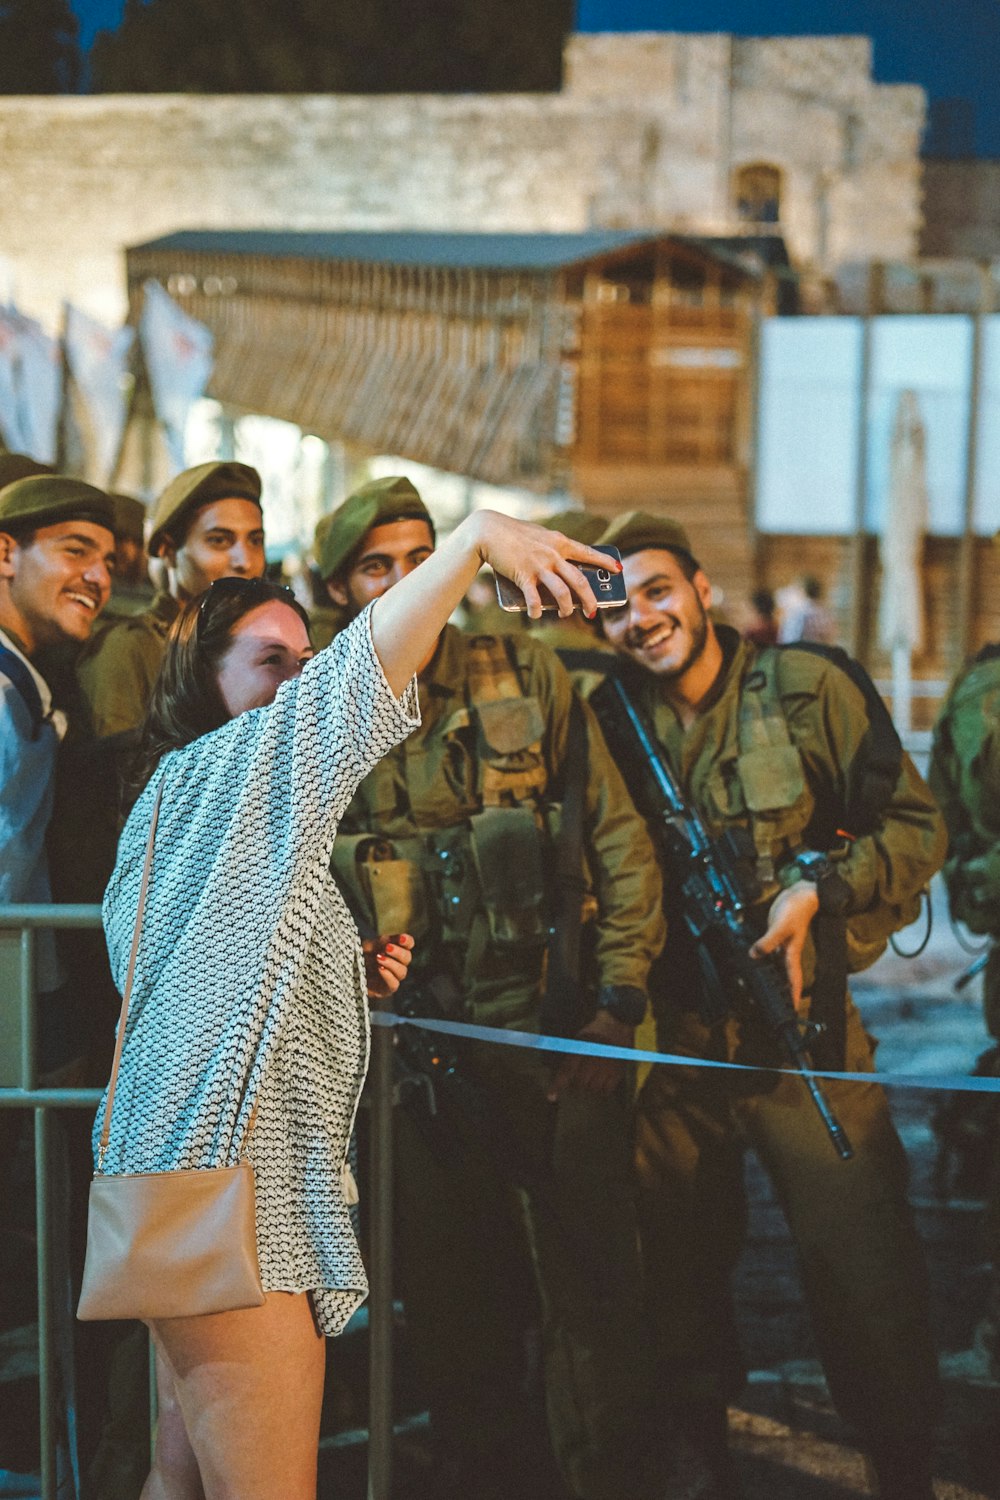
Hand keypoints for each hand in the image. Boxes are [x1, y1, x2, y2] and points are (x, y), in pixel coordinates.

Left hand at [363, 932, 413, 998]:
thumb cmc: (358, 957)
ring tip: (378, 958)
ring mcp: (393, 977)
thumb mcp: (368, 946)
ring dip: (391, 964)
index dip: (407, 941)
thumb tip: (393, 942)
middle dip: (398, 952)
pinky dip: (388, 975)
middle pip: (407, 958)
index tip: (402, 939)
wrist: (346, 971)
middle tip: (387, 948)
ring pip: (402, 971)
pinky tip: (380, 969)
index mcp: (395, 950)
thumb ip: (382, 942)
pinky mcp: (386, 990)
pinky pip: (394, 984)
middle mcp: (397, 963)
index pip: (408, 944)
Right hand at [467, 511, 618, 619]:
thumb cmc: (513, 535)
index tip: (618, 570)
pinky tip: (535, 615)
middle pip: (579, 580)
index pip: (588, 553)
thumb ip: (553, 549)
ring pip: (562, 592)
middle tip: (593, 612)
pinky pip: (534, 598)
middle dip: (590, 599)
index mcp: (559, 542)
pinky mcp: (523, 575)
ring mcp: (539, 565)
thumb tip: (562, 573)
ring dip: (566, 608)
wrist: (487, 531)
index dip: (604, 562)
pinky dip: (536, 610)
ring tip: (564, 614)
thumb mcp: (539, 537)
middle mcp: (553, 554)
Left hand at [546, 1009, 633, 1100]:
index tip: (551, 1097)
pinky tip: (600, 1082)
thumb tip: (555, 1073)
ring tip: (589, 1081)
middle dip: (576, 1085)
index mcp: (581, 1047)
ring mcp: (607, 1066)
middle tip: (576, 1083)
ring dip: (589, 1088)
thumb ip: (567, 1055)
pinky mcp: (618, 1071)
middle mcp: (594, 1057)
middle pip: (580, 1082)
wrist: (618, 1026)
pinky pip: (607, 1089)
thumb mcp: (578, 1038)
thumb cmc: (594, 1033)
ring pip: (593, 1088)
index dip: (558, 1085)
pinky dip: (602, 1089)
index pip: (567, 1070)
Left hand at [749, 883, 818, 1011]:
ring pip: (775, 967)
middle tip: (776, 1006)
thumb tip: (754, 955)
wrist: (801, 894)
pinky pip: (769, 953)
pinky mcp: (775, 937)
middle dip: (781, 992)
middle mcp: (787, 953)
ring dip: (771, 977)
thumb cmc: (796, 910)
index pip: (793, 980)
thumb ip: (767, 941)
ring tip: (763, 990)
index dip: (794, 996)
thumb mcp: (780, 927)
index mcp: (792, 954)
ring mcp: (781, 945)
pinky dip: (763, 960)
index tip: (793, 1011)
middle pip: (784, 977)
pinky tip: (755, 963)